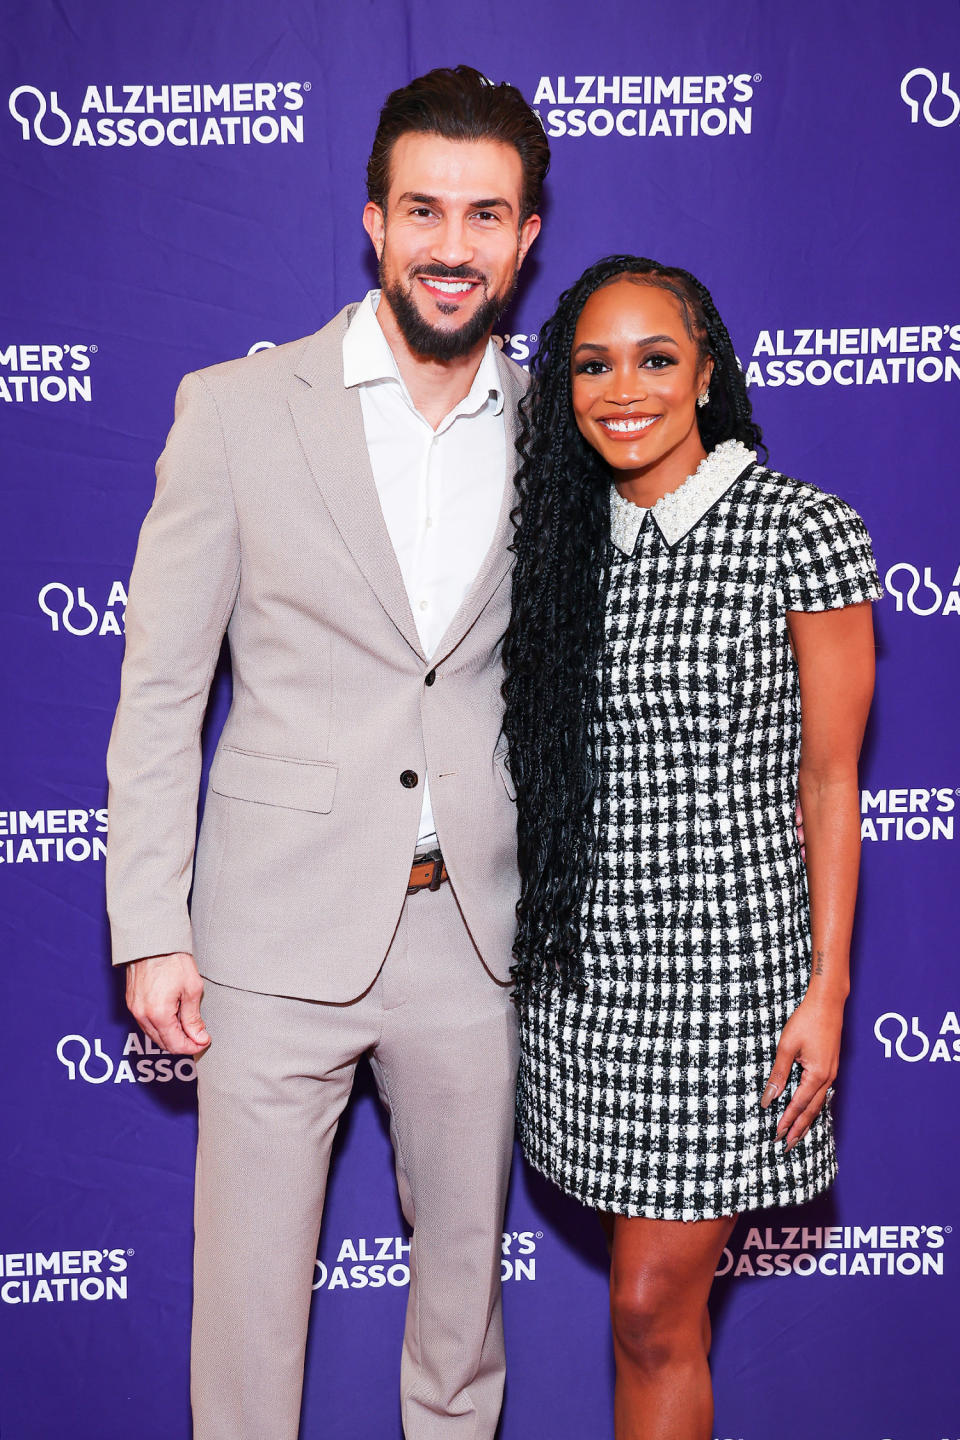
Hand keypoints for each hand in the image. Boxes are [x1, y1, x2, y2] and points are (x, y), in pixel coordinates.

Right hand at [125, 952, 209, 1055]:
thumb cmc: (173, 960)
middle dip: (182, 1043)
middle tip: (198, 1035)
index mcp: (158, 1014)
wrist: (152, 940)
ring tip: (188, 1025)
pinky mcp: (131, 1002)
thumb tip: (199, 1037)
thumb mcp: (192, 989)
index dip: (192, 1046)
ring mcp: (134, 1009)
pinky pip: (145, 1023)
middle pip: (162, 1043)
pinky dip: (160, 1026)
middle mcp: (142, 1015)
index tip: (204, 1041)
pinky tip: (173, 1017)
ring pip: (153, 1034)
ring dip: (170, 1035)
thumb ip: (194, 1018)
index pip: (175, 1044)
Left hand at [759, 994, 842, 1151]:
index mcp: (817, 1075)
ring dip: (807, 1120)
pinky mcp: (831, 1067)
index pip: (798, 1105)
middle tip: (787, 1146)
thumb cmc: (806, 1020)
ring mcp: (832, 1073)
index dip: (787, 1121)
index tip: (776, 1135)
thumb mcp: (787, 1047)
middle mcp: (828, 1078)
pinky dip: (814, 1106)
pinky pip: (822, 1094)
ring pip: (818, 1104)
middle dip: (799, 1129)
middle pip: (811, 1110)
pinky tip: (809, 1111)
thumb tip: (770, 1097)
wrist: (828, 1003)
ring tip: (797, 1135)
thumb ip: (779, 1073)